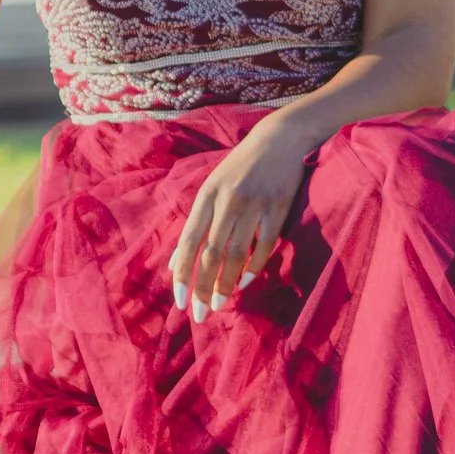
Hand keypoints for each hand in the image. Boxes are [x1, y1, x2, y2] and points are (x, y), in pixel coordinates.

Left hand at [168, 114, 313, 318]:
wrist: (279, 139)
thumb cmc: (240, 168)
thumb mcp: (211, 189)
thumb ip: (195, 224)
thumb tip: (175, 262)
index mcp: (206, 196)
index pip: (189, 241)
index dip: (183, 273)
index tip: (179, 300)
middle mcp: (227, 201)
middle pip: (210, 253)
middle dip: (202, 287)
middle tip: (199, 314)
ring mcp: (254, 205)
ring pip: (236, 253)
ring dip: (225, 284)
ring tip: (218, 304)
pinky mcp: (278, 208)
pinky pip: (263, 245)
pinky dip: (253, 268)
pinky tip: (244, 283)